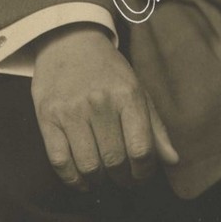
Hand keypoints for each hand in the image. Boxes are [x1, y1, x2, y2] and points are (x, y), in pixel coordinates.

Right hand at [31, 24, 178, 191]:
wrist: (70, 40)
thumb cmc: (108, 70)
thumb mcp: (137, 88)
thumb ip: (155, 126)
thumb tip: (173, 161)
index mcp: (127, 93)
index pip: (141, 148)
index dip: (144, 171)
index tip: (142, 175)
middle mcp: (100, 101)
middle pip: (115, 160)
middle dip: (123, 178)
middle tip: (124, 180)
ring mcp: (71, 110)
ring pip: (88, 165)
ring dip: (99, 181)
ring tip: (104, 179)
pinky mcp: (47, 117)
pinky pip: (60, 161)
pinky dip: (72, 179)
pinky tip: (82, 180)